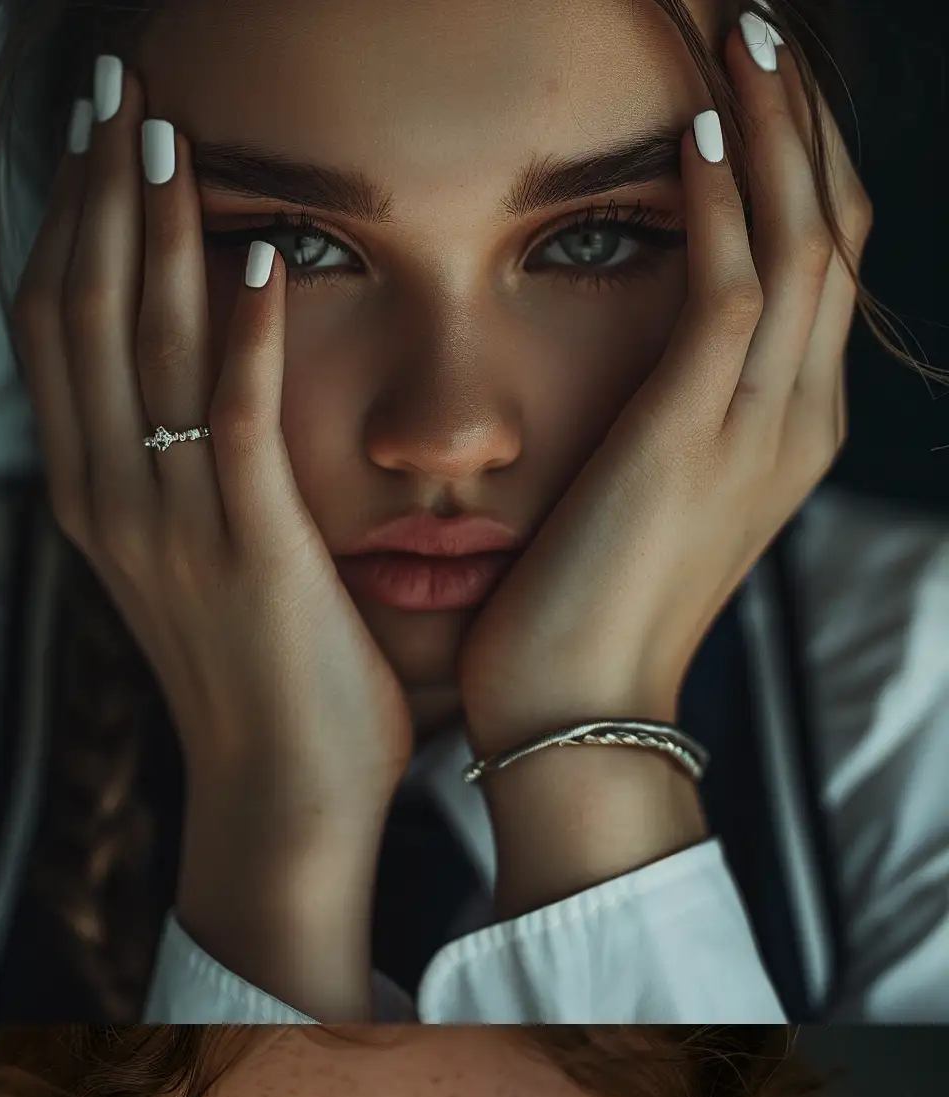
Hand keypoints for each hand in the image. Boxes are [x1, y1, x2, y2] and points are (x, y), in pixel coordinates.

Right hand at [12, 66, 410, 1018]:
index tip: (93, 129)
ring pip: (138, 348)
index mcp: (94, 495)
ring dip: (153, 228)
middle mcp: (110, 499)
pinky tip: (264, 253)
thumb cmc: (254, 678)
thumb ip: (182, 465)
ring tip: (170, 126)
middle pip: (79, 312)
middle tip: (117, 81)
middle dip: (96, 186)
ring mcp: (169, 525)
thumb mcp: (192, 558)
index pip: (54, 328)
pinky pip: (235, 424)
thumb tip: (199, 374)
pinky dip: (246, 336)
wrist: (276, 800)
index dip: (67, 217)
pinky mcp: (247, 550)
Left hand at [458, 19, 869, 914]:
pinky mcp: (698, 436)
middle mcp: (793, 414)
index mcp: (777, 429)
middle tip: (756, 16)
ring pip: (803, 231)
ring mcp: (760, 425)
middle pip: (832, 220)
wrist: (567, 722)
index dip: (791, 156)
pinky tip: (698, 125)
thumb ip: (645, 427)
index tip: (746, 75)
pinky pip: (733, 286)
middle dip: (801, 111)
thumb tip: (608, 371)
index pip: (809, 256)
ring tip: (738, 26)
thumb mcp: (625, 504)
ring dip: (773, 120)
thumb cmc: (568, 624)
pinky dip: (726, 199)